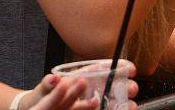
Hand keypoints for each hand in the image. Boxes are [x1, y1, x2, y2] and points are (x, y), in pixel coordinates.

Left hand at [24, 69, 138, 109]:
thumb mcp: (43, 90)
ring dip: (122, 102)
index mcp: (80, 78)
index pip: (101, 69)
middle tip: (132, 88)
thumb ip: (48, 85)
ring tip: (132, 106)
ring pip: (111, 101)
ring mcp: (90, 103)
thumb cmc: (42, 98)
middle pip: (110, 85)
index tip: (130, 68)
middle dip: (124, 85)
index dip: (118, 67)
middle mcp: (89, 89)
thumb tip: (52, 79)